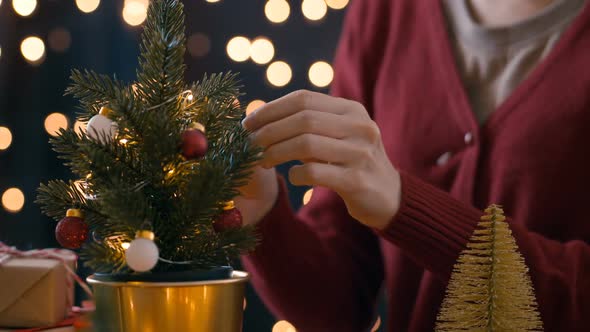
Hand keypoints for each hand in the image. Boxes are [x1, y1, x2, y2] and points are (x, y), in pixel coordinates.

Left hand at [242, 90, 400, 229]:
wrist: (389, 196)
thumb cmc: (351, 163)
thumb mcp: (336, 136)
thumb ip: (308, 124)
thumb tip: (259, 118)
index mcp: (351, 110)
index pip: (303, 99)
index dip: (271, 109)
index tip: (248, 123)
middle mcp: (359, 126)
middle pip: (303, 119)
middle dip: (269, 131)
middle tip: (249, 144)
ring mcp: (360, 153)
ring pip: (306, 144)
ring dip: (275, 152)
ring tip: (262, 161)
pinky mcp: (357, 180)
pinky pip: (315, 173)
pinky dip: (296, 174)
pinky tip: (293, 177)